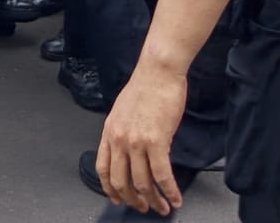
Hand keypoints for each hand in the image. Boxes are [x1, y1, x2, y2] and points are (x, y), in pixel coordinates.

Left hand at [97, 68, 189, 214]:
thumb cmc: (146, 86)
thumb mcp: (123, 111)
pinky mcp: (156, 141)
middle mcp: (119, 139)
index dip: (110, 189)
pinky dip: (169, 191)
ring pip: (142, 183)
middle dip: (133, 200)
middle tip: (144, 207)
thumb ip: (124, 132)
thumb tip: (132, 151)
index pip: (103, 169)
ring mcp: (136, 142)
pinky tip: (175, 198)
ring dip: (154, 200)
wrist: (158, 71)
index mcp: (109, 131)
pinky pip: (162, 175)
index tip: (118, 198)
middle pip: (121, 181)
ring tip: (163, 207)